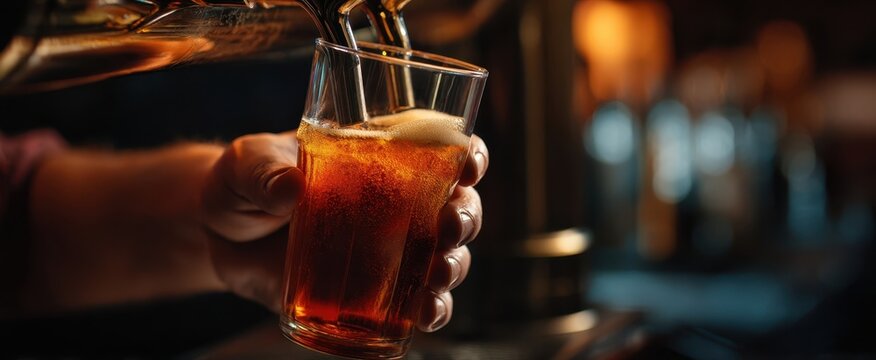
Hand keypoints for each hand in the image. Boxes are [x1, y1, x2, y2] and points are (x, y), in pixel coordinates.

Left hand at [200, 132, 487, 331]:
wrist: (214, 237)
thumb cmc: (238, 183)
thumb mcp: (244, 164)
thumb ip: (261, 170)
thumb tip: (289, 188)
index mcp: (378, 156)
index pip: (441, 148)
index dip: (467, 156)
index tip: (467, 166)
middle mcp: (395, 203)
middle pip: (457, 206)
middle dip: (466, 217)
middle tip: (450, 226)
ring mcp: (386, 251)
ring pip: (445, 258)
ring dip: (455, 267)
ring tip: (440, 276)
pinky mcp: (368, 293)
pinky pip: (413, 304)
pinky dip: (429, 312)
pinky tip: (423, 316)